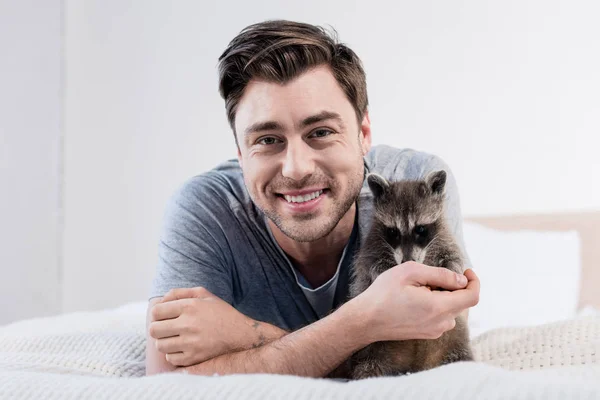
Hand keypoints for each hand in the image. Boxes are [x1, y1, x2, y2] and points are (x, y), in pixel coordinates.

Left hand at [148, 287, 256, 366]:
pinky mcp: (194, 357)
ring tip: (175, 339)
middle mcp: (189, 324)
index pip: (156, 312)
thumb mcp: (204, 294)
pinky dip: (174, 354)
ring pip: (160, 345)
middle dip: (157, 328)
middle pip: (154, 330)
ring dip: (165, 342)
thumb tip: (160, 301)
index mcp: (190, 306)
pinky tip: (183, 348)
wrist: (240, 334)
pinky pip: (170, 358)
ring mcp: (191, 343)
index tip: (163, 317)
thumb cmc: (219, 312)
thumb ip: (180, 292)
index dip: (157, 314)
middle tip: (166, 329)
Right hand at [356, 262, 478, 342]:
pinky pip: (441, 317)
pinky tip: (415, 301)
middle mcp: (441, 323)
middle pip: (461, 302)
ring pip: (451, 309)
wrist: (366, 320)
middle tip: (427, 278)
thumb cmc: (384, 293)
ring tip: (417, 290)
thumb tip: (461, 279)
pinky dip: (436, 306)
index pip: (472, 296)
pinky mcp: (427, 334)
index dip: (474, 281)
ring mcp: (434, 331)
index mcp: (439, 307)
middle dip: (452, 287)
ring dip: (442, 296)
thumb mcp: (410, 272)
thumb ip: (440, 274)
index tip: (466, 270)